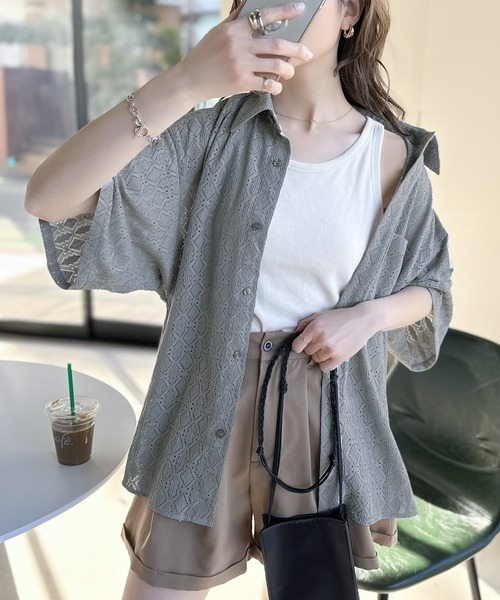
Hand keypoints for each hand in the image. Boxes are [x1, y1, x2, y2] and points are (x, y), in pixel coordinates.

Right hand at [173, 3, 312, 102]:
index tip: (300, 9)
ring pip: (275, 65)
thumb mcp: (217, 32)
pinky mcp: (240, 82)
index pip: (265, 16)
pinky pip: (266, 84)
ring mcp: (240, 64)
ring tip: (290, 71)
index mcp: (234, 28)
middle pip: (277, 43)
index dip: (285, 11)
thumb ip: (235, 19)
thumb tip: (250, 6)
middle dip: (297, 49)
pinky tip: (277, 86)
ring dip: (288, 69)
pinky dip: (275, 86)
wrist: (189, 80)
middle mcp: (238, 45)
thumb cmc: (204, 55)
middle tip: (308, 52)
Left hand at [291, 304, 378, 371]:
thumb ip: (306, 323)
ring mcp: (330, 350)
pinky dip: (326, 363)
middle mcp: (321, 340)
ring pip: (316, 360)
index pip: (297, 345)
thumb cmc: (340, 317)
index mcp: (314, 328)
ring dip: (320, 355)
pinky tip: (331, 355)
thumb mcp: (321, 315)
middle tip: (322, 341)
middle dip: (313, 347)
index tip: (302, 345)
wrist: (362, 320)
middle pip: (307, 352)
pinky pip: (325, 368)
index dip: (299, 345)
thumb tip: (295, 332)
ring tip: (329, 346)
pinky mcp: (339, 358)